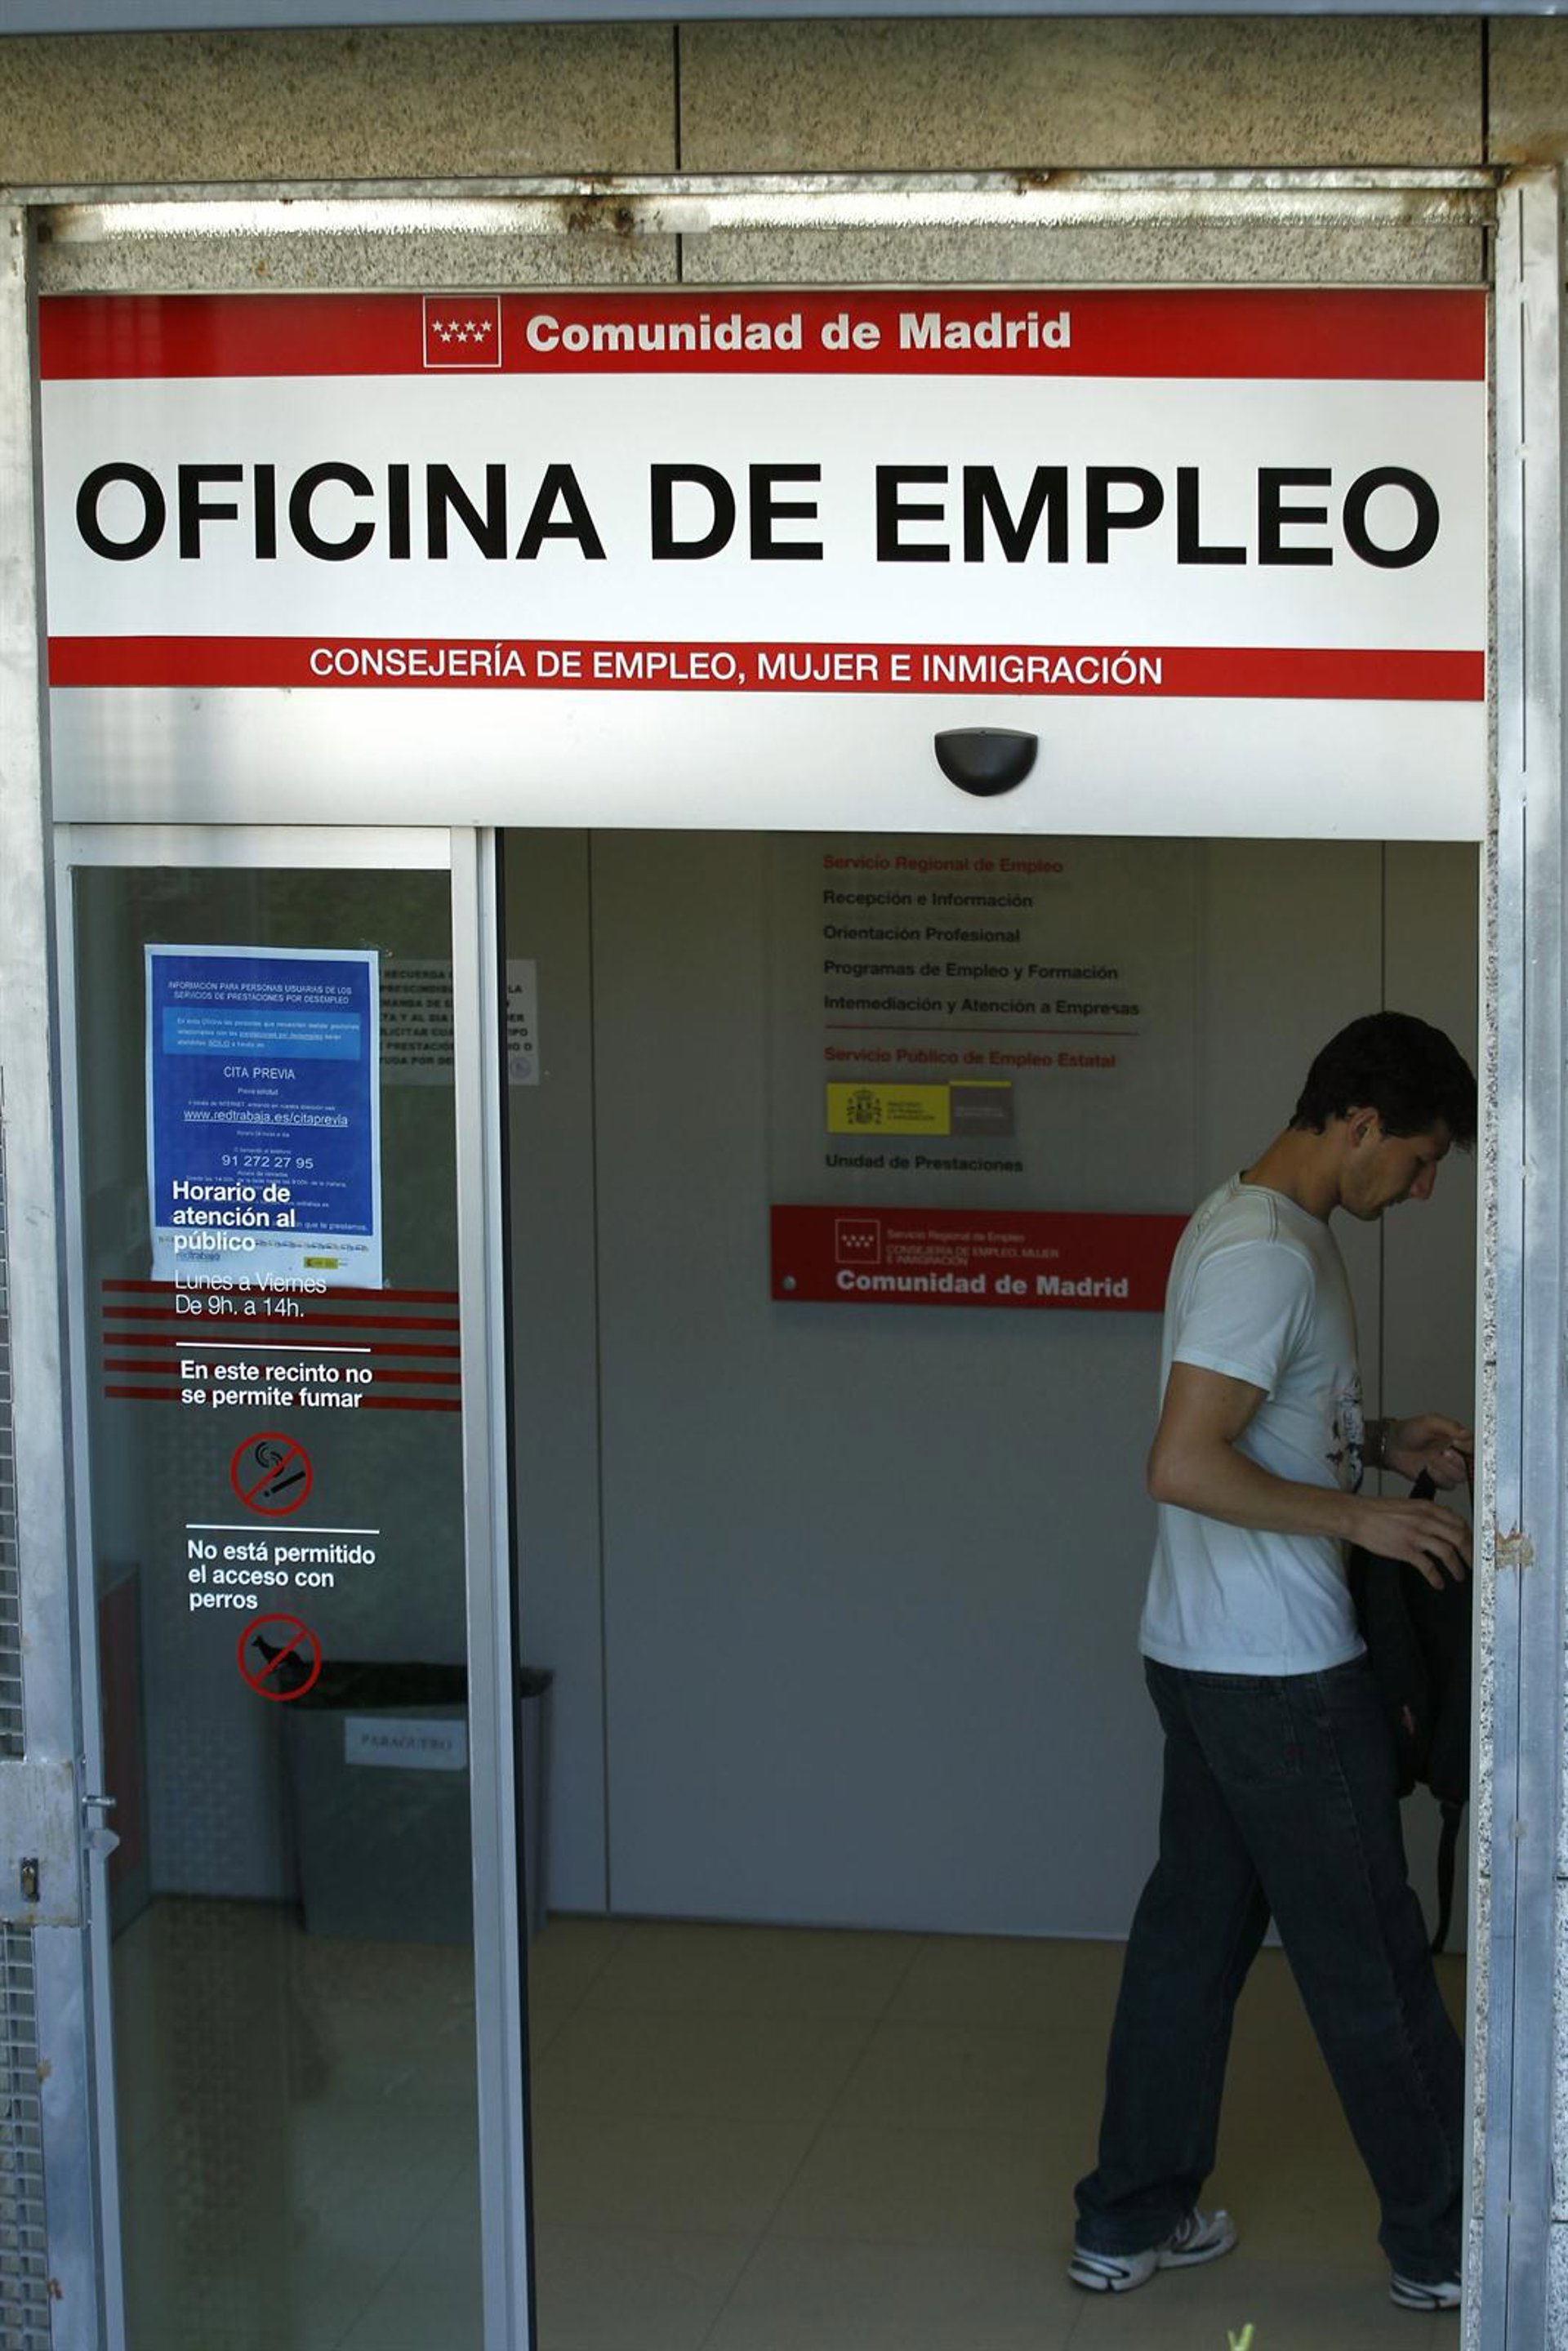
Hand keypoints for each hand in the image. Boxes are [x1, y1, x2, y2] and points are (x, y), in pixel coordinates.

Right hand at [1348, 1491, 1470, 1588]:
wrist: (1357, 1516)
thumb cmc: (1378, 1511)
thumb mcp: (1407, 1505)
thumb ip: (1426, 1513)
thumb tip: (1441, 1525)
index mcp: (1427, 1507)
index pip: (1459, 1521)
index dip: (1470, 1536)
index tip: (1472, 1546)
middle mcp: (1425, 1520)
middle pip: (1459, 1537)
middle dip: (1470, 1554)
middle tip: (1473, 1564)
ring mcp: (1416, 1535)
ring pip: (1448, 1553)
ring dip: (1457, 1567)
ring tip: (1459, 1576)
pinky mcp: (1406, 1550)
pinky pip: (1428, 1566)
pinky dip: (1436, 1577)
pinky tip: (1438, 1583)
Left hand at [1383, 1414, 1472, 1489]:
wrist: (1392, 1447)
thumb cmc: (1408, 1431)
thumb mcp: (1429, 1422)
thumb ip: (1449, 1426)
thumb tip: (1467, 1433)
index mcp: (1456, 1439)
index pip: (1475, 1448)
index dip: (1470, 1450)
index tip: (1459, 1447)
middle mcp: (1455, 1454)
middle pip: (1469, 1465)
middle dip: (1455, 1460)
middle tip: (1442, 1452)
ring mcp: (1447, 1468)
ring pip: (1459, 1477)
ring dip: (1445, 1469)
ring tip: (1431, 1459)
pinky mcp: (1439, 1479)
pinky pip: (1447, 1485)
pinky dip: (1437, 1477)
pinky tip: (1427, 1469)